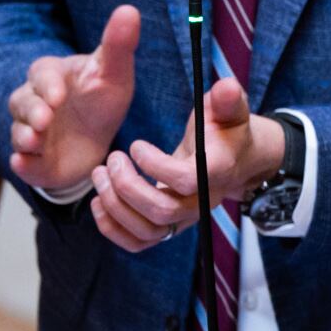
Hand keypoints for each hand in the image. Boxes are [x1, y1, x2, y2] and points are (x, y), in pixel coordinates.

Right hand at [6, 5, 138, 194]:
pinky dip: (23, 164)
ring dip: (24, 137)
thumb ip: (118, 45)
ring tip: (34, 141)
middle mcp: (33, 102)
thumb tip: (129, 10)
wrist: (98, 140)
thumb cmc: (102, 99)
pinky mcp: (32, 159)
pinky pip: (22, 161)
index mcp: (50, 76)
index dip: (48, 86)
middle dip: (32, 111)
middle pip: (22, 103)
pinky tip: (24, 164)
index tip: (58, 96)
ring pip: (18, 132)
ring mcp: (30, 132)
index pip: (42, 74)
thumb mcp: (114, 74)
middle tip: (44, 119)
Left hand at [88, 78, 287, 255]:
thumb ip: (227, 100)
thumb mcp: (229, 110)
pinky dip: (112, 228)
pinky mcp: (167, 227)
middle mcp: (201, 203)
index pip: (184, 180)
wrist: (232, 159)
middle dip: (128, 186)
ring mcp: (184, 219)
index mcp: (216, 173)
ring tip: (99, 174)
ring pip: (147, 230)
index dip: (154, 165)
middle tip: (112, 159)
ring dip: (115, 205)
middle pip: (161, 211)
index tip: (135, 145)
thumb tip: (226, 87)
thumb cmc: (225, 130)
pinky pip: (138, 243)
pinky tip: (98, 201)